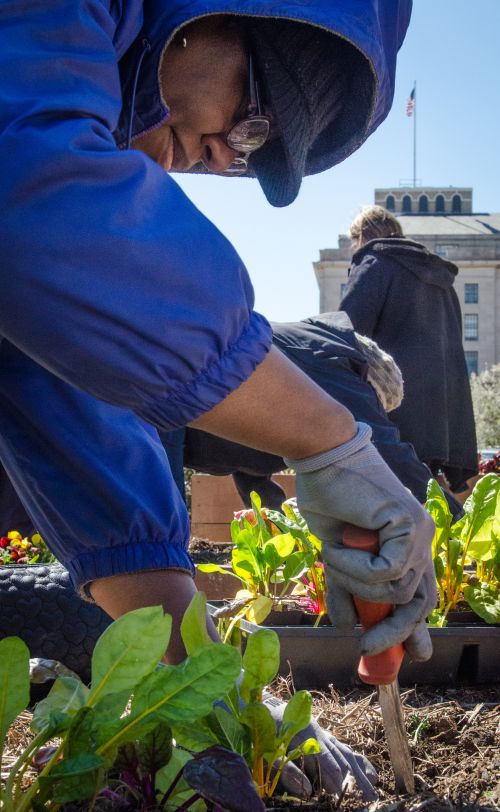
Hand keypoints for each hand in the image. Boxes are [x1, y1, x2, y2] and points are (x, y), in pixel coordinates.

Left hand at [263, 692, 376, 799]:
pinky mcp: (327, 738)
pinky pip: (347, 750)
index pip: (324, 758)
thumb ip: (289, 772)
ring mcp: (325, 735)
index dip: (332, 776)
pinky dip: (360, 762)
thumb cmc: (267, 733)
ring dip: (360, 773)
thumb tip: (308, 791)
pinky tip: (371, 774)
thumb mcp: (270, 753)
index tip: (340, 793)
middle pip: (340, 758)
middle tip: (366, 799)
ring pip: (347, 754)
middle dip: (353, 779)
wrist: (268, 708)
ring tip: (373, 791)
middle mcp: (320, 734)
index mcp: (305, 735)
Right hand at [285, 423, 435, 659]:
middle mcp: (420, 540)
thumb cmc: (327, 499)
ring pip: (397, 591)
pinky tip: (336, 545)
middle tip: (366, 647)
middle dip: (394, 632)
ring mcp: (419, 532)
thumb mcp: (337, 557)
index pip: (421, 595)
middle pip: (419, 603)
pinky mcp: (410, 524)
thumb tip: (346, 627)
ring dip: (356, 584)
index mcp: (407, 546)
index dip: (416, 628)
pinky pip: (386, 572)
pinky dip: (355, 567)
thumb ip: (347, 589)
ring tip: (331, 556)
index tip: (412, 656)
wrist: (322, 459)